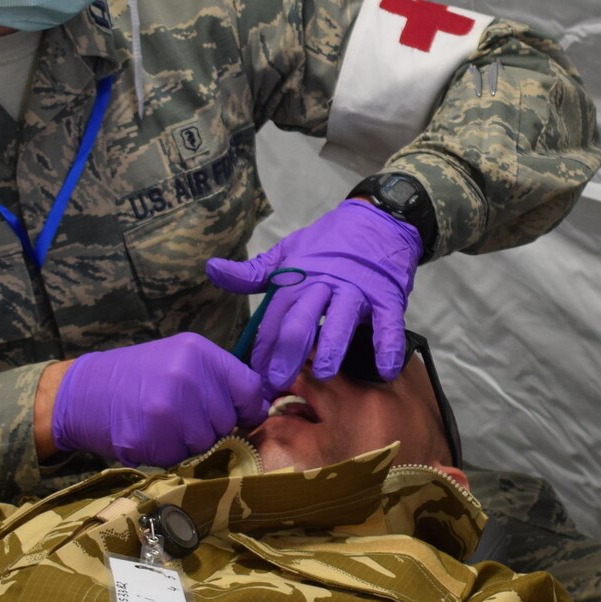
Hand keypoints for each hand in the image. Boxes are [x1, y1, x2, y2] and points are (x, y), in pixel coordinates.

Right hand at [50, 332, 268, 466]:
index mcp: (199, 353)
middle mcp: (186, 377)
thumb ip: (217, 378)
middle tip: (183, 417)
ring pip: (206, 443)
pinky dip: (168, 455)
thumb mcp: (179, 359)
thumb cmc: (137, 376)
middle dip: (211, 426)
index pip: (249, 388)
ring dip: (190, 443)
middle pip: (227, 421)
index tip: (240, 415)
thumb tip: (259, 407)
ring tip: (165, 427)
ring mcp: (167, 409)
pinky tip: (150, 437)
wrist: (82, 392)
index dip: (249, 408)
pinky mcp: (150, 437)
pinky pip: (179, 458)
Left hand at [206, 199, 421, 394]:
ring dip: (333, 346)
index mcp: (298, 276)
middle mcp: (325, 283)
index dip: (264, 345)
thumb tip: (211, 269)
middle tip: (277, 381)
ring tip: (324, 374)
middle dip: (288, 350)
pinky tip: (385, 371)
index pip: (276, 314)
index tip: (252, 374)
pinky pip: (388, 323)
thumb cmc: (328, 244)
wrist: (377, 220)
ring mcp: (357, 290)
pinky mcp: (387, 295)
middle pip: (303, 317)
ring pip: (342, 318)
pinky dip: (388, 345)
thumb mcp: (288, 253)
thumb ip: (253, 272)